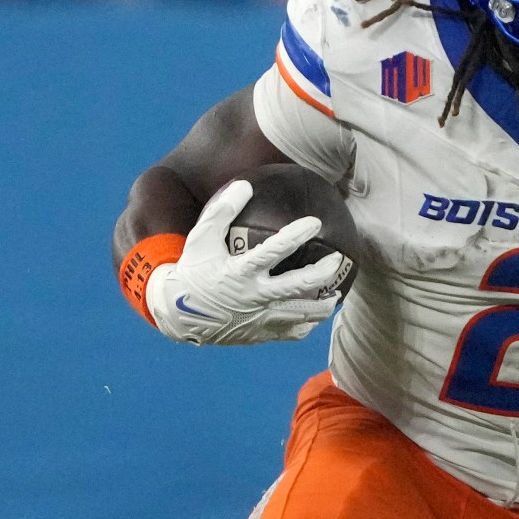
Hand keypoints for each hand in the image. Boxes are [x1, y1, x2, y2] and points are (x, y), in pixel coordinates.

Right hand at [147, 179, 350, 344]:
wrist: (181, 314)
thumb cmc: (194, 270)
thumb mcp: (200, 239)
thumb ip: (221, 211)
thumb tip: (245, 185)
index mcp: (239, 272)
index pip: (273, 251)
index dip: (295, 236)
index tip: (315, 222)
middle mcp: (253, 296)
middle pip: (297, 286)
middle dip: (322, 273)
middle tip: (337, 260)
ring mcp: (259, 318)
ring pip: (300, 314)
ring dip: (321, 305)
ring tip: (336, 296)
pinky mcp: (260, 333)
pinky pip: (290, 333)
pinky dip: (305, 326)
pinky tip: (313, 317)